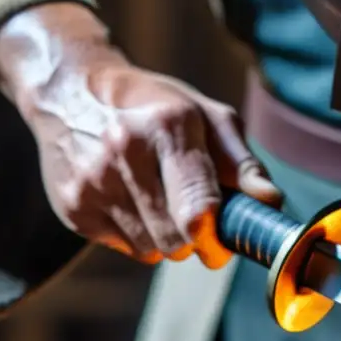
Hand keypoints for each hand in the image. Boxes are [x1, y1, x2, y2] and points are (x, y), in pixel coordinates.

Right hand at [0, 4, 280, 268]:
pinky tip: (131, 200)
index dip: (217, 240)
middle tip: (196, 216)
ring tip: (159, 199)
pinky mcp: (72, 206)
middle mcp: (124, 153)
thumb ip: (242, 163)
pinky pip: (125, 249)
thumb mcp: (206, 117)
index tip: (224, 243)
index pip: (198, 211)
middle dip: (195, 239)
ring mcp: (92, 182)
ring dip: (167, 239)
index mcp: (167, 126)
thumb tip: (271, 203)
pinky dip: (138, 236)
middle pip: (177, 241)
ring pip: (152, 251)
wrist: (69, 90)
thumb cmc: (154, 106)